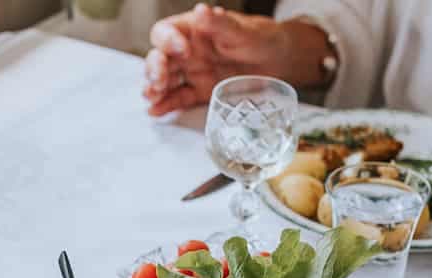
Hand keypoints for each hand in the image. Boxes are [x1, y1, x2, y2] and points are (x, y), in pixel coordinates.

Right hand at [144, 5, 288, 116]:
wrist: (278, 62)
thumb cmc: (261, 39)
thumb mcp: (243, 30)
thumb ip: (220, 24)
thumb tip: (200, 11)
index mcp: (194, 30)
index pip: (166, 32)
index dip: (166, 41)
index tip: (181, 50)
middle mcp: (187, 52)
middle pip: (158, 58)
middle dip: (154, 69)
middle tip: (160, 80)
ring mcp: (191, 73)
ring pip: (163, 80)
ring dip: (154, 89)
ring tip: (153, 97)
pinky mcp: (198, 92)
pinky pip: (178, 100)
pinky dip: (165, 106)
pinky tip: (155, 112)